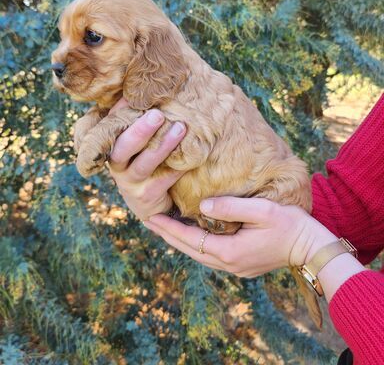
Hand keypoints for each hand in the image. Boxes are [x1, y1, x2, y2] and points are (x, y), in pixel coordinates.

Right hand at [108, 98, 186, 219]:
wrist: (148, 202)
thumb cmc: (144, 161)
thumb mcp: (138, 142)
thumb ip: (136, 118)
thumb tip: (146, 88)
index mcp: (112, 147)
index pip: (110, 127)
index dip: (119, 112)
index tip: (133, 97)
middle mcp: (117, 165)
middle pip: (123, 147)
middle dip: (140, 131)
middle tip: (158, 114)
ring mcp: (130, 183)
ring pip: (145, 164)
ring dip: (163, 145)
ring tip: (181, 128)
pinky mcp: (146, 197)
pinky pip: (164, 180)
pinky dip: (177, 167)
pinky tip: (191, 154)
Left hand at [144, 196, 336, 276]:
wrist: (311, 247)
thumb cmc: (289, 225)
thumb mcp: (261, 211)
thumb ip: (230, 207)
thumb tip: (201, 207)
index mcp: (229, 251)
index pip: (189, 239)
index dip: (168, 228)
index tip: (151, 218)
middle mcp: (228, 264)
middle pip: (190, 250)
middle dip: (168, 236)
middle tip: (149, 222)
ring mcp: (236, 267)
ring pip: (199, 254)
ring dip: (181, 241)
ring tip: (165, 228)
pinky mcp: (242, 265)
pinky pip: (211, 255)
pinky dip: (196, 245)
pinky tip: (192, 235)